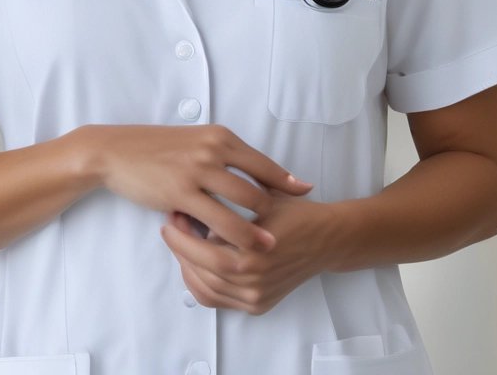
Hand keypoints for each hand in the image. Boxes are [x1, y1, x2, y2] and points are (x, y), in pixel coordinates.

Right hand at [93, 124, 311, 251]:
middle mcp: (213, 150)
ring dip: (258, 229)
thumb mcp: (194, 142)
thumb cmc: (156, 148)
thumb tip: (248, 175)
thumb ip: (221, 156)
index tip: (305, 192)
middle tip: (290, 229)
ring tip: (271, 247)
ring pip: (241, 205)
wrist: (116, 151)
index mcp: (219, 136)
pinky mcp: (180, 192)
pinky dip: (227, 235)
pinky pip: (213, 219)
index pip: (262, 161)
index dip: (285, 180)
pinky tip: (233, 248)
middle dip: (276, 210)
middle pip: (257, 185)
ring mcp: (198, 171)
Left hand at [160, 191, 329, 313]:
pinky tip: (194, 264)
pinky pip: (218, 301)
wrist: (326, 239)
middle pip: (202, 273)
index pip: (205, 250)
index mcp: (255, 253)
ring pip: (207, 290)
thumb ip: (231, 197)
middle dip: (180, 250)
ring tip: (180, 243)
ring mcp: (256, 297)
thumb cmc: (294, 212)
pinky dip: (200, 285)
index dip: (183, 236)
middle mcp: (255, 281)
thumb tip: (194, 191)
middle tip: (170, 227)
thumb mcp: (262, 196)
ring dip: (187, 268)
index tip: (171, 217)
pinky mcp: (258, 305)